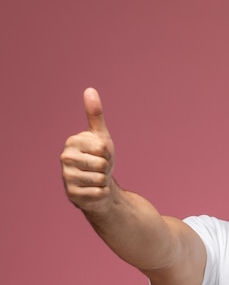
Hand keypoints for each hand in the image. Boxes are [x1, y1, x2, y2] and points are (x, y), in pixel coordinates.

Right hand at [61, 88, 115, 212]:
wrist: (100, 186)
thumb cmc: (101, 159)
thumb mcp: (101, 136)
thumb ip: (95, 115)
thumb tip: (90, 89)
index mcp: (72, 142)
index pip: (102, 147)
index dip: (108, 153)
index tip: (102, 155)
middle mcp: (65, 159)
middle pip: (102, 163)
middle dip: (106, 167)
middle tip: (100, 168)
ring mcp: (66, 177)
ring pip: (100, 178)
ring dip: (104, 180)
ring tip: (97, 179)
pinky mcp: (72, 195)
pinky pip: (99, 192)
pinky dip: (102, 192)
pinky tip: (94, 191)